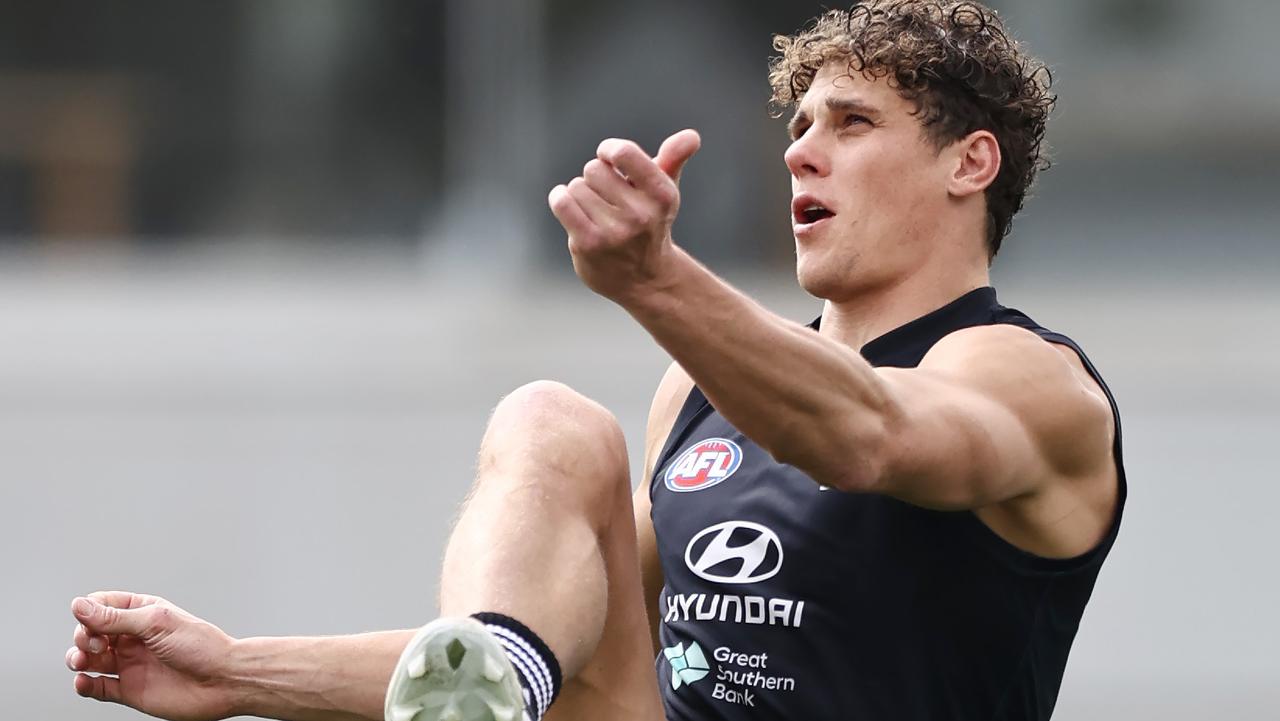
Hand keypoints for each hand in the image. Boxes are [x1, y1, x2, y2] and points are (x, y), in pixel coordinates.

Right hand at [66, 592, 239, 720]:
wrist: (223, 680)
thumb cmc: (202, 647)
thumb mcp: (157, 623)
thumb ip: (116, 617)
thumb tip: (80, 605)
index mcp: (143, 613)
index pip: (103, 605)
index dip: (89, 612)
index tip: (88, 619)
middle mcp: (135, 638)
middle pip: (91, 632)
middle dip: (83, 636)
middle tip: (93, 643)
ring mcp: (131, 664)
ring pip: (90, 659)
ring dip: (78, 659)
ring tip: (81, 661)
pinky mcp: (130, 690)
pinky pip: (98, 687)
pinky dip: (85, 685)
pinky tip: (84, 681)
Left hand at [548, 129, 700, 300]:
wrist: (644, 280)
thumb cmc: (651, 224)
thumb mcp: (664, 191)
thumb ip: (674, 158)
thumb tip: (691, 136)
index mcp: (662, 195)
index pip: (623, 152)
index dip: (610, 150)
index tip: (611, 159)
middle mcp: (640, 215)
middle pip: (594, 168)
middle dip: (597, 178)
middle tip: (608, 197)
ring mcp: (613, 232)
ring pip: (577, 186)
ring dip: (582, 194)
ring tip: (598, 212)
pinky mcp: (589, 245)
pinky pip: (563, 202)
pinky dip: (561, 199)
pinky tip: (570, 206)